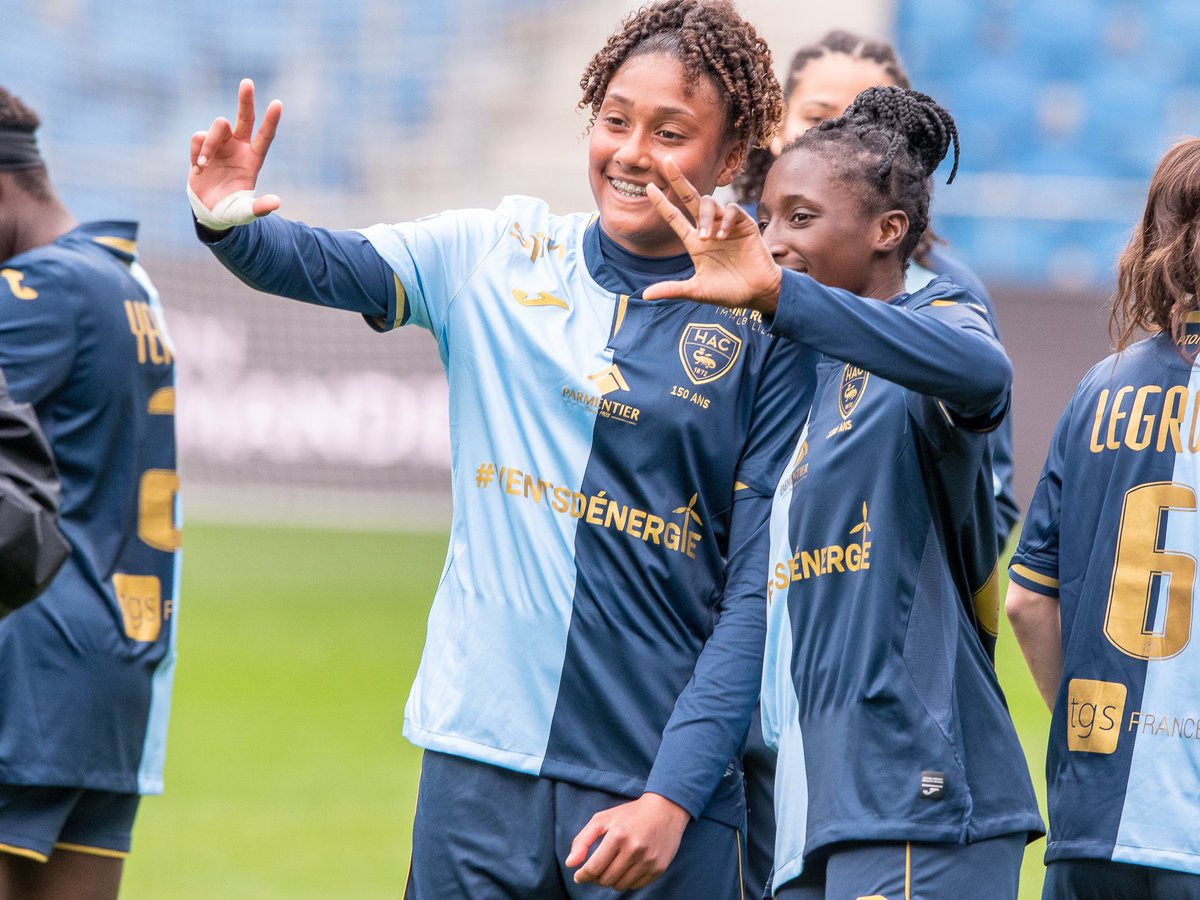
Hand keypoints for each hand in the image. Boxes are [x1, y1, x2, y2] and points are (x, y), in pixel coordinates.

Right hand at [188, 78, 281, 219]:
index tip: (278, 103)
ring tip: (204, 166)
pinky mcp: (203, 147)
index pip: (265, 136)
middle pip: (244, 117)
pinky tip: (198, 169)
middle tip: (248, 82)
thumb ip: (260, 208)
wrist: (209, 211)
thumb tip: (276, 203)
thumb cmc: (232, 210)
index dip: (271, 120)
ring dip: (209, 145)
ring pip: (216, 128)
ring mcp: (221, 145)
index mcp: (254, 159)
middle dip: (246, 100)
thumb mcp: (246, 212)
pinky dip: (197, 152)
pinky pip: (197, 138)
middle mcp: (239, 147)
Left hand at [565, 792, 689, 890]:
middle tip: (597, 869)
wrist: (666, 810)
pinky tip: (627, 867)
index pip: (594, 868)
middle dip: (596, 878)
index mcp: (618, 835)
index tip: (579, 876)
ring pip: (620, 885)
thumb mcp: (603, 819)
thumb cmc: (629, 814)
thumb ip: (583, 840)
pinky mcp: (659, 868)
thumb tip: (570, 864)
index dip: (583, 876)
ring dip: (611, 880)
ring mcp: (648, 860)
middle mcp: (634, 849)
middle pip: (606, 879)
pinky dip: (627, 881)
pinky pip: (635, 886)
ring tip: (612, 866)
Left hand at [642, 157, 781, 314]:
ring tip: (706, 239)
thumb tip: (645, 296)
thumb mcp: (696, 291)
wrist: (757, 293)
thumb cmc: (728, 291)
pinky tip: (722, 237)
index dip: (661, 203)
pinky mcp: (744, 225)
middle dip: (678, 180)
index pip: (674, 218)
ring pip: (710, 205)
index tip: (647, 187)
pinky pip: (732, 212)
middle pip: (691, 198)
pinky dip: (726, 221)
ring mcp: (726, 225)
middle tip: (666, 162)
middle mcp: (708, 229)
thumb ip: (672, 289)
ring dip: (705, 218)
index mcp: (695, 243)